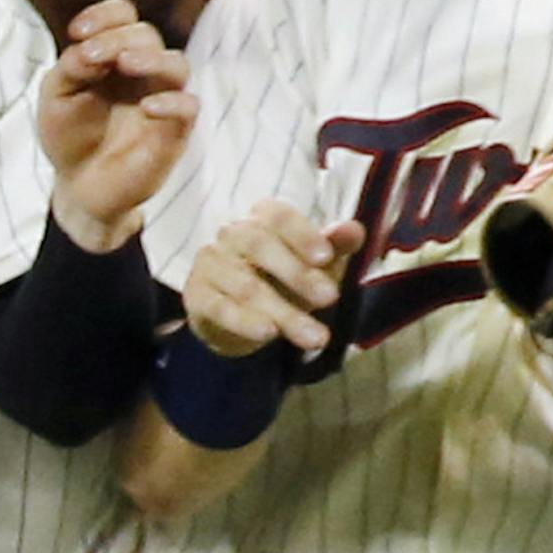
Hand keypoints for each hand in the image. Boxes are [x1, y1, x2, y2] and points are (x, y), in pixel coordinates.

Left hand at [39, 0, 198, 252]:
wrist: (79, 186)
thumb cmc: (69, 134)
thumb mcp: (56, 97)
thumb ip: (70, 68)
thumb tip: (89, 50)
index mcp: (114, 52)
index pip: (123, 15)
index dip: (103, 15)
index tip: (76, 32)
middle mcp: (143, 69)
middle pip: (146, 34)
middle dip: (117, 39)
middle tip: (90, 57)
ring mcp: (162, 98)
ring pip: (177, 63)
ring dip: (151, 58)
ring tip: (125, 64)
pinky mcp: (175, 131)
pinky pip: (188, 107)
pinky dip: (173, 102)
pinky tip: (147, 107)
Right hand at [184, 200, 366, 356]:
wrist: (237, 319)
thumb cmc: (281, 282)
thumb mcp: (313, 266)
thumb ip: (334, 247)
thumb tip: (356, 230)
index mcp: (261, 219)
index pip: (278, 216)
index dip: (302, 233)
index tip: (326, 256)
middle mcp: (231, 233)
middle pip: (260, 245)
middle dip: (298, 274)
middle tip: (330, 299)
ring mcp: (210, 263)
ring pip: (246, 285)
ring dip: (283, 311)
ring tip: (315, 336)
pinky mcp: (197, 295)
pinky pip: (220, 307)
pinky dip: (244, 321)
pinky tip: (267, 334)